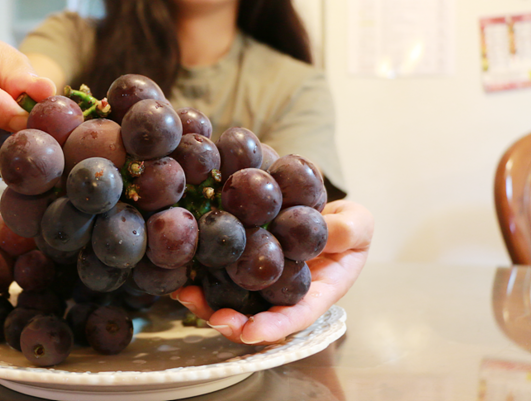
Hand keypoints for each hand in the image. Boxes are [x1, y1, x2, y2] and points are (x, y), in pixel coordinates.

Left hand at [171, 200, 373, 344]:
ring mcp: (261, 281)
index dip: (275, 326)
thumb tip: (322, 231)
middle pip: (257, 317)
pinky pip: (220, 274)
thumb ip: (348, 231)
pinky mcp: (241, 262)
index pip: (296, 315)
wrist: (322, 209)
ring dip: (207, 303)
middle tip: (214, 317)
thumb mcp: (359, 224)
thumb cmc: (346, 225)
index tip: (252, 332)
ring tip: (187, 294)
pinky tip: (181, 273)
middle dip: (234, 324)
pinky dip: (199, 277)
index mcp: (317, 291)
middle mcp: (284, 292)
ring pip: (232, 300)